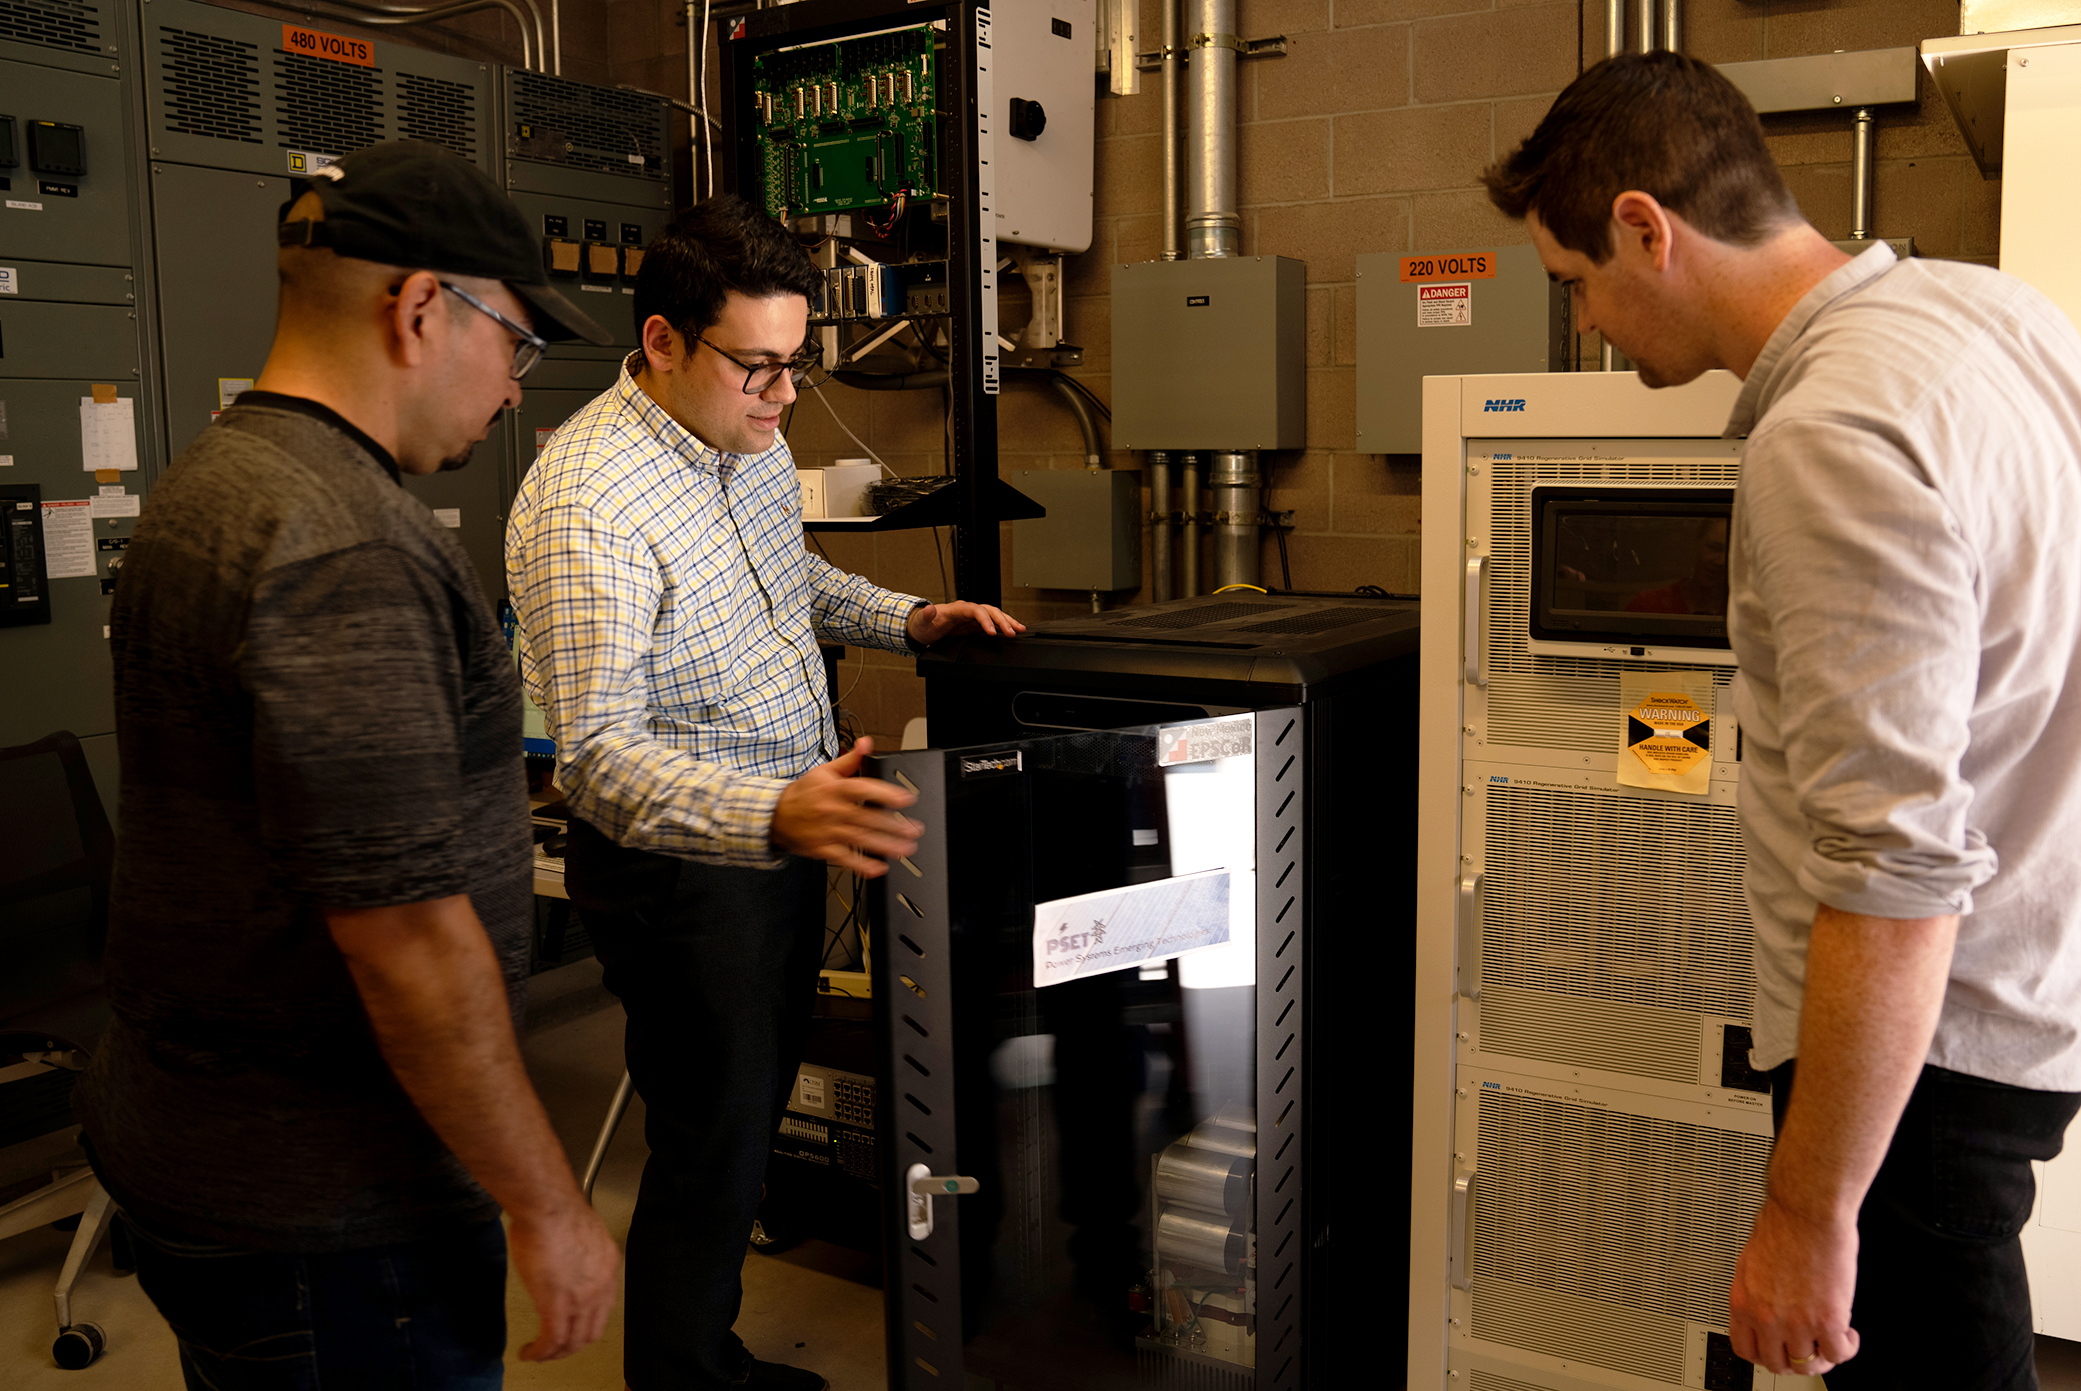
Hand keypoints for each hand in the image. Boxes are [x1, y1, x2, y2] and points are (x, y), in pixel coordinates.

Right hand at [508, 1201, 619, 1361]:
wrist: (548, 1207)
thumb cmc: (555, 1210)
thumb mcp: (579, 1233)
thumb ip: (577, 1252)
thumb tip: (564, 1259)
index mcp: (607, 1265)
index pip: (603, 1305)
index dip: (586, 1319)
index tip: (572, 1322)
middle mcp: (601, 1285)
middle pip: (592, 1330)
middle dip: (573, 1344)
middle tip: (556, 1347)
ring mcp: (582, 1298)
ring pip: (573, 1341)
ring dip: (556, 1352)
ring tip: (541, 1354)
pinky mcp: (557, 1304)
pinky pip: (552, 1339)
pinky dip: (541, 1352)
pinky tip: (530, 1352)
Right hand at [771, 737, 920, 876]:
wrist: (775, 815)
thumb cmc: (803, 793)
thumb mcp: (824, 771)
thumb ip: (850, 759)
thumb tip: (867, 743)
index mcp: (835, 789)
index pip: (863, 789)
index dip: (886, 794)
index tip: (906, 799)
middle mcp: (833, 811)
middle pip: (867, 818)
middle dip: (894, 826)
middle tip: (914, 829)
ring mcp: (828, 832)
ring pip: (861, 840)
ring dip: (885, 846)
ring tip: (905, 849)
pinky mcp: (823, 849)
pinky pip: (845, 859)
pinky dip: (862, 865)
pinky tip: (879, 868)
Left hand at [907, 601, 1025, 646]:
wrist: (922, 629)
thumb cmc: (922, 625)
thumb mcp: (921, 622)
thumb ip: (926, 616)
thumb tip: (930, 608)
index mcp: (956, 609)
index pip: (976, 610)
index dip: (985, 620)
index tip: (992, 631)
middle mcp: (967, 611)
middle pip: (989, 611)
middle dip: (1002, 621)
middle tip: (1013, 632)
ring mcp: (971, 618)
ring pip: (994, 616)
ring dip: (1007, 622)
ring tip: (1020, 630)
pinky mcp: (973, 626)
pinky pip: (991, 624)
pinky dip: (1002, 628)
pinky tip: (1011, 632)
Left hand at [1728, 1194, 1859, 1375]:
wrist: (1806, 1212)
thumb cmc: (1782, 1226)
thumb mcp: (1750, 1264)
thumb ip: (1756, 1293)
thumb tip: (1765, 1306)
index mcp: (1743, 1302)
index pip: (1745, 1349)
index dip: (1763, 1355)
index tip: (1776, 1351)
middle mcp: (1767, 1318)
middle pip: (1777, 1363)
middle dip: (1794, 1359)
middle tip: (1807, 1348)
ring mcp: (1797, 1323)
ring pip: (1808, 1364)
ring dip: (1822, 1357)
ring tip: (1830, 1341)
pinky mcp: (1828, 1320)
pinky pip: (1839, 1354)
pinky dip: (1846, 1349)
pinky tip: (1848, 1334)